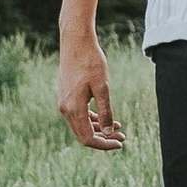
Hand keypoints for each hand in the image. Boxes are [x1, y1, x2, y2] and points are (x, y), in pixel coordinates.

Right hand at [58, 31, 124, 150]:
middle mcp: (65, 108)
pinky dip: (92, 119)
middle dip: (103, 138)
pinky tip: (105, 116)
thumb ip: (105, 111)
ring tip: (118, 127)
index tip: (120, 143)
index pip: (88, 138)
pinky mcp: (66, 96)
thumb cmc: (91, 61)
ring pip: (81, 125)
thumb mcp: (102, 87)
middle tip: (122, 137)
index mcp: (73, 108)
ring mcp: (64, 102)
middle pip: (83, 134)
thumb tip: (109, 132)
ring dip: (99, 128)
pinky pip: (78, 114)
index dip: (104, 144)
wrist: (76, 42)